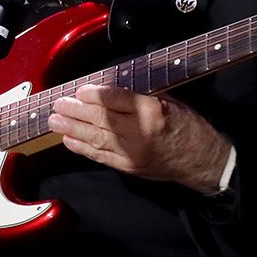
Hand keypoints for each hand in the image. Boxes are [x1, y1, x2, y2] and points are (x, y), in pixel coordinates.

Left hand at [48, 84, 231, 193]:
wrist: (201, 161)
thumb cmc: (187, 126)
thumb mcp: (169, 101)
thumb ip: (140, 96)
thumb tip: (109, 90)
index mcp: (152, 111)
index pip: (115, 99)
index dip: (94, 94)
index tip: (79, 89)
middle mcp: (139, 133)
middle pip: (100, 119)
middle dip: (75, 111)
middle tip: (58, 103)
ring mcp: (131, 153)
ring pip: (95, 138)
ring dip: (72, 129)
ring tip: (54, 121)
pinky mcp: (127, 167)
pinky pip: (99, 156)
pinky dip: (82, 148)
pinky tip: (68, 140)